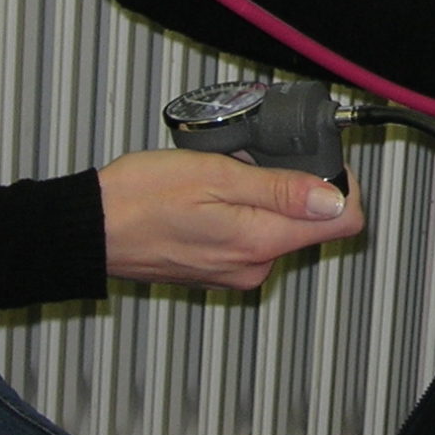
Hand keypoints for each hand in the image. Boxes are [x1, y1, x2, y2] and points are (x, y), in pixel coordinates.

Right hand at [97, 148, 362, 289]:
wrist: (90, 229)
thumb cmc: (140, 198)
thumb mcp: (216, 175)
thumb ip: (280, 189)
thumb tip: (334, 198)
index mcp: (261, 242)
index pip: (343, 222)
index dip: (342, 185)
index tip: (320, 161)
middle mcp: (254, 267)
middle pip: (312, 224)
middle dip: (294, 187)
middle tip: (254, 162)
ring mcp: (235, 273)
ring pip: (279, 228)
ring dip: (264, 198)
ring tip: (222, 177)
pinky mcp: (217, 271)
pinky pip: (250, 238)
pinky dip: (240, 212)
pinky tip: (207, 198)